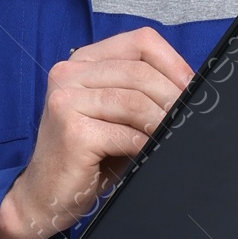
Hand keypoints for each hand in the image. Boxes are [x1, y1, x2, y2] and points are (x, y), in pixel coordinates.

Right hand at [0, 27, 193, 238]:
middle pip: (140, 72)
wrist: (44, 196)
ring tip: (173, 137)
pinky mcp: (72, 130)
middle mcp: (70, 73)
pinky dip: (146, 145)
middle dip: (173, 98)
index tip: (192, 90)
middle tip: (189, 119)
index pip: (141, 42)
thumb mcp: (118, 117)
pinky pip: (126, 134)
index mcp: (83, 61)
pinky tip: (149, 154)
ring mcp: (67, 99)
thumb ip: (144, 96)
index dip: (175, 64)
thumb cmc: (88, 158)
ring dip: (162, 123)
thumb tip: (193, 91)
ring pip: (136, 101)